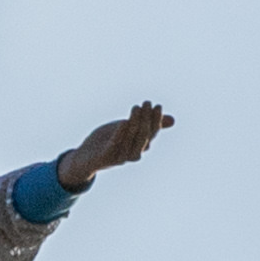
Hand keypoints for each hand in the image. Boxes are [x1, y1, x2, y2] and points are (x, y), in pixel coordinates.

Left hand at [58, 102, 172, 188]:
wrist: (86, 158)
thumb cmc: (109, 141)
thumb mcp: (129, 129)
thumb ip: (146, 124)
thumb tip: (173, 120)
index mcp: (139, 147)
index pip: (152, 133)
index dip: (156, 120)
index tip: (157, 105)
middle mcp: (133, 154)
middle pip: (143, 136)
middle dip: (147, 119)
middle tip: (147, 103)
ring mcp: (120, 157)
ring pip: (131, 140)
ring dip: (135, 123)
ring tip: (136, 108)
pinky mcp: (106, 157)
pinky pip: (115, 146)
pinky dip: (120, 135)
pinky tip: (123, 122)